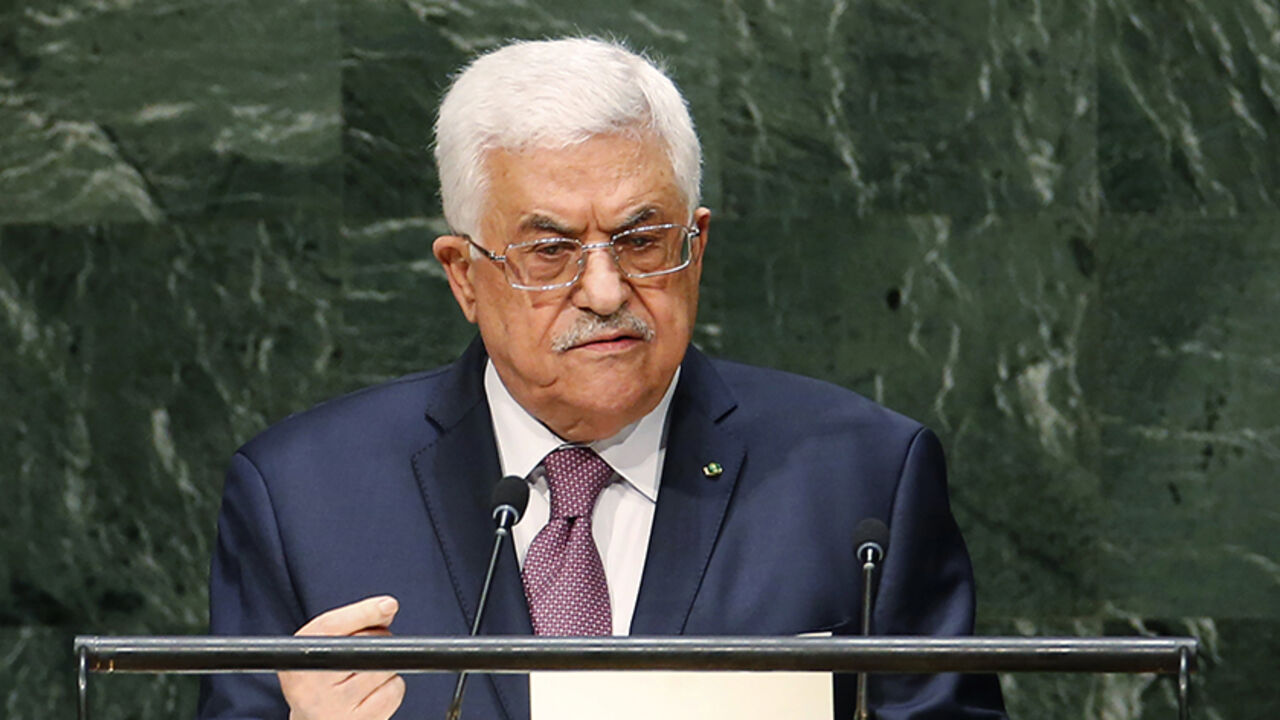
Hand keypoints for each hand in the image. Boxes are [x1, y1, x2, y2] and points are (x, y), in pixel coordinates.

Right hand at [279, 595, 405, 719]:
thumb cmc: (320, 681)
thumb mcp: (320, 650)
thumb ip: (349, 624)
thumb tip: (387, 607)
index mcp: (296, 666)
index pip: (332, 628)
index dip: (363, 613)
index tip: (388, 605)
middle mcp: (312, 690)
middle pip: (366, 646)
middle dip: (378, 639)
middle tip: (368, 649)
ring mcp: (337, 711)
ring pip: (385, 668)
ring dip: (386, 666)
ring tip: (365, 676)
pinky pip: (394, 691)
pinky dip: (392, 687)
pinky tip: (373, 694)